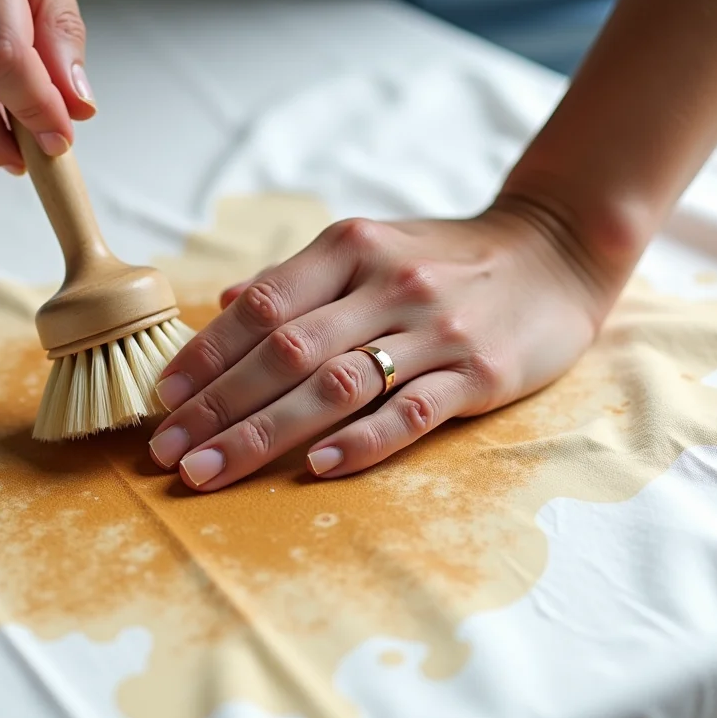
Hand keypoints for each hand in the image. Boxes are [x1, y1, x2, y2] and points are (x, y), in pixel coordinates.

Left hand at [147, 204, 618, 491]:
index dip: (205, 355)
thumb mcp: (371, 245)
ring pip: (336, 386)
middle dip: (216, 407)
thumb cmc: (447, 258)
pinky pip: (412, 411)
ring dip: (265, 433)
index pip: (262, 307)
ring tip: (210, 472)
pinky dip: (363, 440)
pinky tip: (319, 468)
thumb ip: (299, 278)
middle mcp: (386, 285)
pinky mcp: (478, 373)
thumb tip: (223, 306)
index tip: (161, 399)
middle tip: (167, 453)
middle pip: (286, 353)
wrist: (556, 254)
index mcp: (350, 249)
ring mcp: (435, 330)